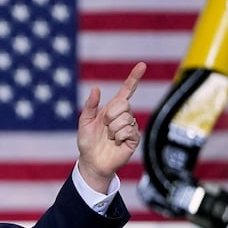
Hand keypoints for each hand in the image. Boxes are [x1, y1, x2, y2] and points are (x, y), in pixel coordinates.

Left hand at [77, 61, 146, 192]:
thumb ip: (90, 106)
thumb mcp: (85, 122)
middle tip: (104, 127)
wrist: (92, 161)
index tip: (142, 65)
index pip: (126, 91)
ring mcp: (130, 126)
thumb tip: (96, 88)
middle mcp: (123, 116)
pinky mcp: (134, 138)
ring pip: (126, 118)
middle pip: (123, 104)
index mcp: (112, 109)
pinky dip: (118, 136)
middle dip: (110, 115)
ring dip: (113, 129)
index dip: (134, 78)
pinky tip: (115, 142)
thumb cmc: (87, 142)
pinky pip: (129, 130)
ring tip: (109, 137)